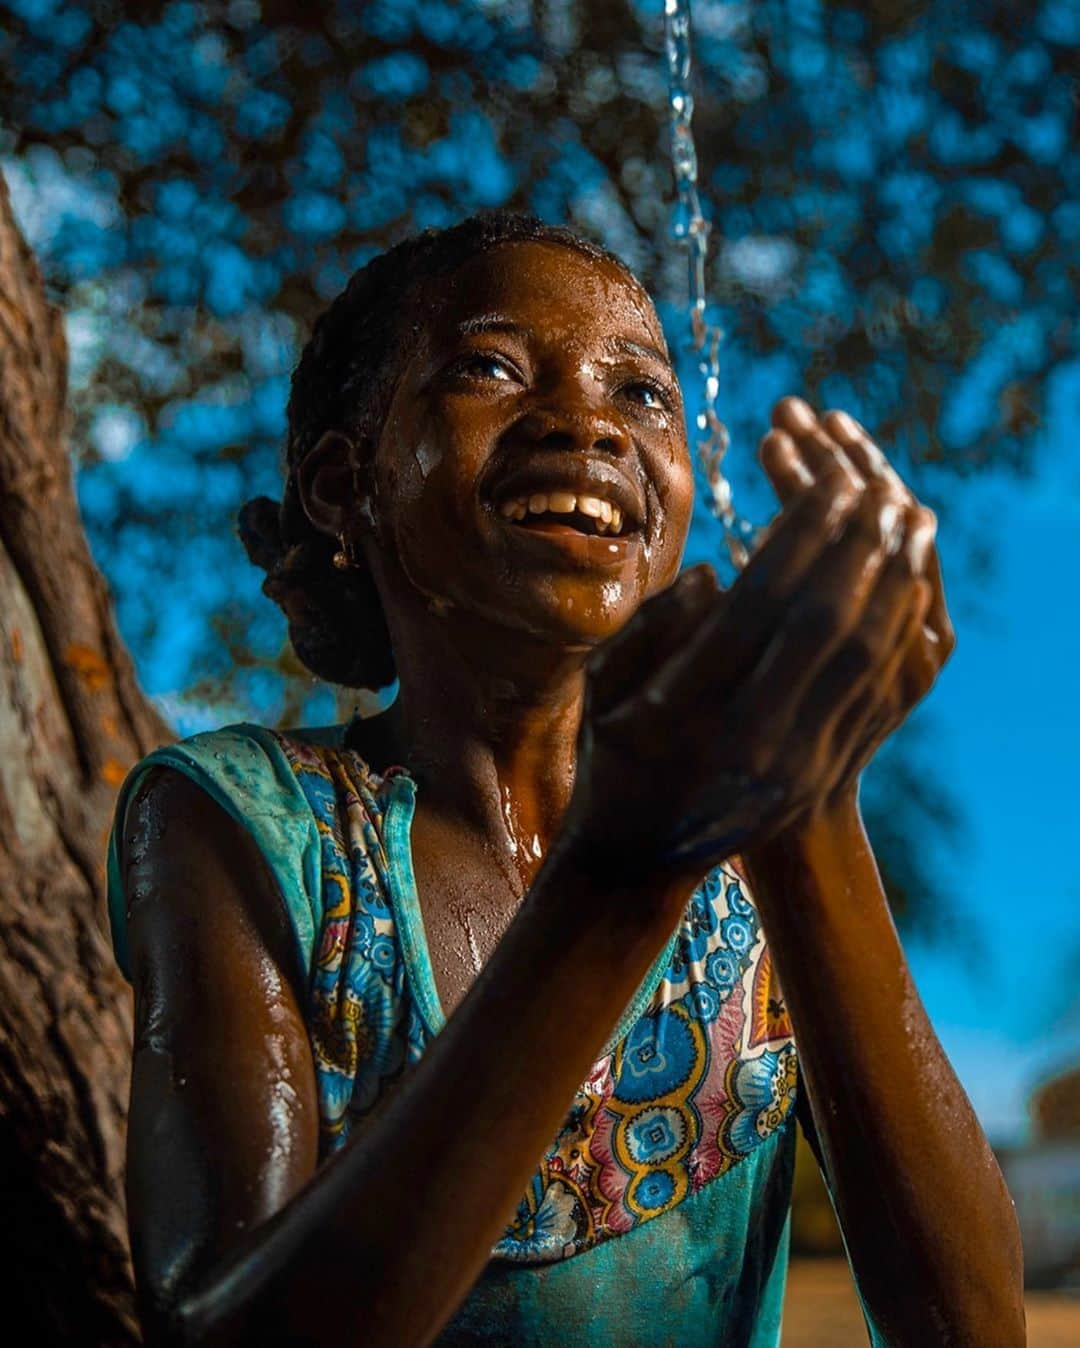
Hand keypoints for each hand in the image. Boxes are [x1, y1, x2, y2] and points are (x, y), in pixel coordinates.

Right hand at [562, 397, 948, 882]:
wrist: (639, 859)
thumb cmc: (611, 760)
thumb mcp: (602, 691)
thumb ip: (652, 628)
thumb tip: (714, 576)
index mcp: (689, 707)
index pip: (761, 603)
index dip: (801, 537)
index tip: (828, 483)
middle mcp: (750, 734)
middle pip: (823, 622)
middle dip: (857, 547)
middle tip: (880, 488)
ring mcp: (793, 760)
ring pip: (860, 656)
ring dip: (893, 581)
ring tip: (910, 521)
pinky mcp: (820, 773)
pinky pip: (873, 691)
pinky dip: (897, 631)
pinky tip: (910, 587)